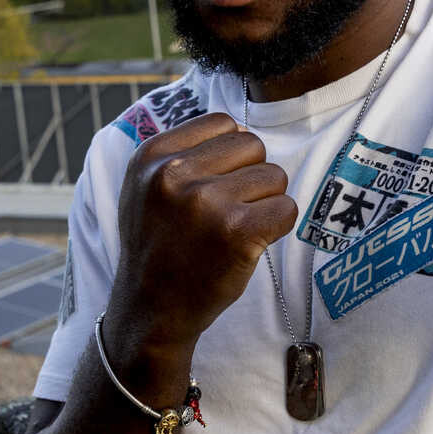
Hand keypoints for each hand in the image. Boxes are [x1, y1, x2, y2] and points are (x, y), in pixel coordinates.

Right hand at [104, 112, 298, 351]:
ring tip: (234, 228)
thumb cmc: (158, 244)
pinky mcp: (237, 233)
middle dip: (251, 176)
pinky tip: (251, 243)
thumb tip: (242, 131)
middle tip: (228, 210)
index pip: (224, 123)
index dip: (231, 154)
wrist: (150, 309)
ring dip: (265, 202)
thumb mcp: (145, 187)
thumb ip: (182, 153)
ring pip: (275, 176)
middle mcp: (174, 174)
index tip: (214, 185)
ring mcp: (205, 203)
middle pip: (253, 146)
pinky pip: (287, 208)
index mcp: (151, 156)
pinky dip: (278, 226)